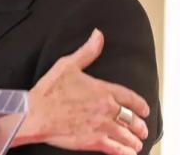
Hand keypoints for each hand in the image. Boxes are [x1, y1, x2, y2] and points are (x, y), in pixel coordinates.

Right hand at [0, 29, 149, 154]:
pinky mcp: (94, 141)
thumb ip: (87, 52)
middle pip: (132, 119)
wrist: (36, 113)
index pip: (130, 98)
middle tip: (142, 129)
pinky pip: (116, 149)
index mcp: (102, 90)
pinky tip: (127, 153)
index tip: (144, 110)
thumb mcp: (67, 65)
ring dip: (134, 141)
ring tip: (136, 144)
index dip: (140, 105)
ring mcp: (102, 126)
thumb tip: (98, 36)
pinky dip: (125, 152)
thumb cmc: (49, 91)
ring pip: (126, 136)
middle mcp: (106, 109)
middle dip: (139, 126)